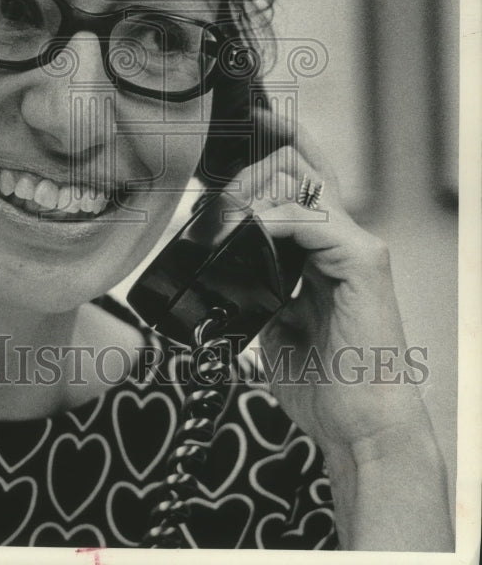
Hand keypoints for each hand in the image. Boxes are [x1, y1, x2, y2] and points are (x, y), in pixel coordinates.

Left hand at [230, 110, 432, 459]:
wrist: (360, 428)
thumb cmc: (323, 381)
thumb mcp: (275, 322)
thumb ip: (259, 285)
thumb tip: (222, 267)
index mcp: (324, 247)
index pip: (300, 178)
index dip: (267, 151)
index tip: (225, 144)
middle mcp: (344, 236)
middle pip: (295, 166)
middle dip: (245, 171)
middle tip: (209, 199)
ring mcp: (357, 245)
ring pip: (302, 180)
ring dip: (252, 190)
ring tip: (221, 218)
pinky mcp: (363, 262)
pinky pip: (310, 219)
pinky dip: (270, 220)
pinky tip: (245, 234)